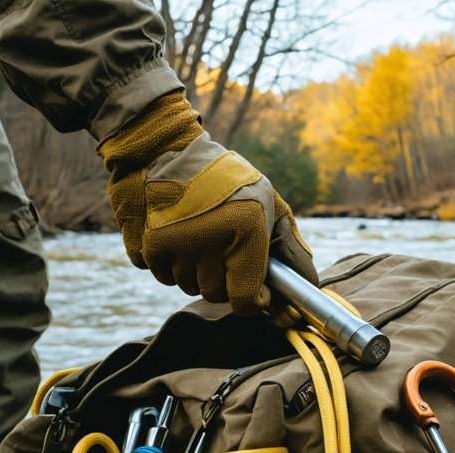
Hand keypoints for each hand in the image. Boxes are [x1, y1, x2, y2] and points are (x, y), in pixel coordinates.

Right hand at [99, 91, 317, 315]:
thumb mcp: (266, 200)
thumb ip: (287, 241)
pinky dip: (171, 265)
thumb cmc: (225, 178)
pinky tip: (178, 238)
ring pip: (188, 286)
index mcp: (244, 229)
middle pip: (215, 294)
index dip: (254, 302)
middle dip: (226, 281)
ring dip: (197, 272)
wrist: (166, 148)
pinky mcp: (147, 245)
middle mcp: (207, 241)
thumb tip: (307, 282)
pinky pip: (162, 276)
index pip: (244, 299)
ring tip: (201, 240)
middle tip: (226, 254)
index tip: (258, 294)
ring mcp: (173, 245)